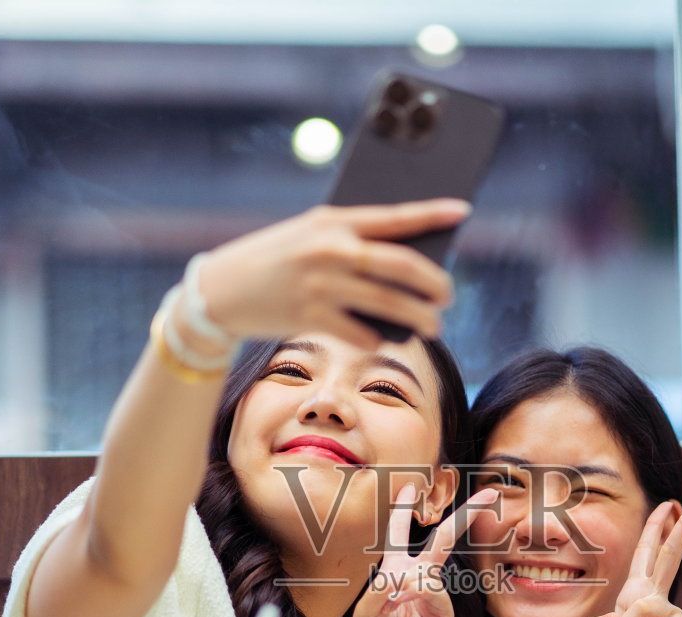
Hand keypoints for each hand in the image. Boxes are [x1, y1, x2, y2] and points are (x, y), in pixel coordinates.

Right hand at [194, 201, 469, 351]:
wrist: (219, 290)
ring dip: (419, 318)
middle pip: (401, 265)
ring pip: (389, 303)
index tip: (462, 212)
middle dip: (434, 282)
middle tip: (448, 294)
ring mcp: (320, 283)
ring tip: (434, 326)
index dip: (432, 213)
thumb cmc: (272, 261)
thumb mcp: (308, 236)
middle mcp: (330, 249)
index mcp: (332, 220)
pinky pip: (361, 332)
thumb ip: (350, 241)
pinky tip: (387, 340)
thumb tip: (406, 266)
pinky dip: (378, 338)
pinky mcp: (309, 316)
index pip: (394, 216)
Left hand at [348, 482, 497, 616]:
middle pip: (443, 539)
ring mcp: (433, 595)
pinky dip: (416, 594)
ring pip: (430, 567)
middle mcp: (417, 579)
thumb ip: (381, 589)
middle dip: (465, 515)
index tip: (409, 487)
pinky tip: (404, 607)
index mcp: (394, 572)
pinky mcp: (442, 613)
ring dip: (407, 582)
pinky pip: (432, 590)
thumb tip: (409, 576)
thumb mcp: (363, 613)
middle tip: (490, 493)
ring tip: (391, 608)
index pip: (400, 534)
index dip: (404, 511)